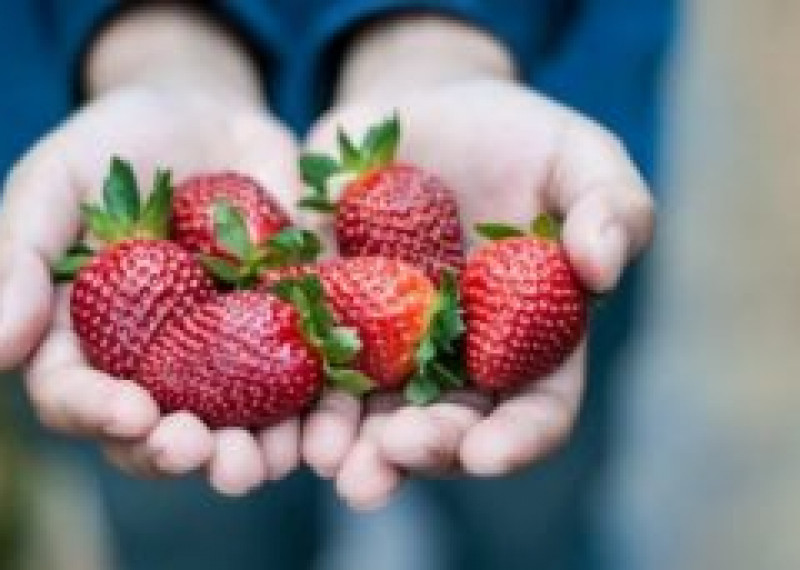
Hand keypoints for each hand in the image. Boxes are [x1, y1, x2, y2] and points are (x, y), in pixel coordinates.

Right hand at [0, 5, 306, 495]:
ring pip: (225, 432)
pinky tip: (325, 428)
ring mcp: (215, 361)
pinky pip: (297, 393)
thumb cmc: (115, 145)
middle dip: (175, 453)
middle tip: (204, 453)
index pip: (72, 397)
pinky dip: (311, 418)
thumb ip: (18, 257)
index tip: (133, 412)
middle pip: (150, 435)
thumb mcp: (52, 180)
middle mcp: (145, 367)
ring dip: (245, 458)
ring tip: (267, 461)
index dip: (97, 414)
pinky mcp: (281, 341)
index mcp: (78, 340)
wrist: (208, 118)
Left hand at [300, 78, 653, 508]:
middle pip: (444, 427)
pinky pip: (306, 358)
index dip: (515, 439)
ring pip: (367, 413)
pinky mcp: (324, 313)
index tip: (487, 454)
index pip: (534, 411)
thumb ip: (610, 206)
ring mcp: (385, 344)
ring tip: (327, 459)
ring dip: (348, 445)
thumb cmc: (518, 137)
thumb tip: (603, 266)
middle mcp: (455, 361)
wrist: (424, 108)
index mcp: (529, 342)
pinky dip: (292, 389)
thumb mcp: (577, 157)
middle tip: (386, 463)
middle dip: (417, 451)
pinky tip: (276, 410)